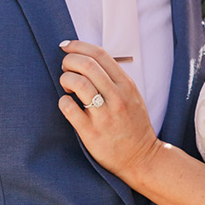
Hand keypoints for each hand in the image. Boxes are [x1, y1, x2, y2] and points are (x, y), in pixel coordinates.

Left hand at [57, 40, 160, 180]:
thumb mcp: (131, 96)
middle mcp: (117, 98)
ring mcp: (104, 115)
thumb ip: (114, 78)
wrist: (142, 158)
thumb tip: (86, 59)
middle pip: (87, 65)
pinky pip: (69, 108)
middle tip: (65, 68)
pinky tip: (67, 104)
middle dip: (69, 61)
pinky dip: (63, 101)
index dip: (79, 46)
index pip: (100, 54)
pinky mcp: (91, 132)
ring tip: (67, 86)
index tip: (66, 46)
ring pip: (78, 83)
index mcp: (127, 85)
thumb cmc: (132, 125)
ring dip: (65, 79)